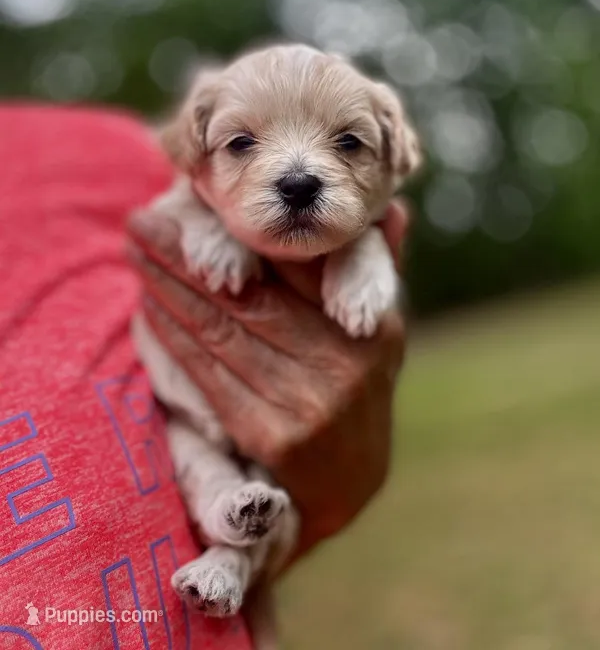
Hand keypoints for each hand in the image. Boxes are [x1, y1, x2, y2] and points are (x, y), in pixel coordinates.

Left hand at [126, 202, 407, 557]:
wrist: (353, 482)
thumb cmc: (359, 388)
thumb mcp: (380, 332)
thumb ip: (378, 270)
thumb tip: (394, 210)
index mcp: (371, 326)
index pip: (301, 266)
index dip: (244, 234)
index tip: (199, 204)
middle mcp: (342, 361)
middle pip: (249, 296)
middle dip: (189, 256)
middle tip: (142, 222)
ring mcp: (307, 402)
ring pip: (222, 331)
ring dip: (172, 290)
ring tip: (137, 253)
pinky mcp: (271, 435)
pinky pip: (210, 374)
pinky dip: (176, 336)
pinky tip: (151, 308)